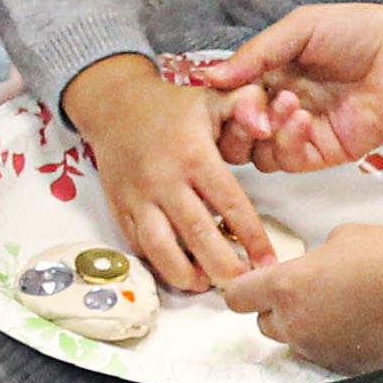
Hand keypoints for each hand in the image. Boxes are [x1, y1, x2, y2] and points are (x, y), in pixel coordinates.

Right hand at [64, 54, 273, 291]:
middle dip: (223, 267)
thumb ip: (247, 106)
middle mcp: (165, 179)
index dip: (252, 237)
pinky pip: (138, 245)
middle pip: (197, 234)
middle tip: (242, 285)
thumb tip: (268, 125)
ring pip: (161, 248)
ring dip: (186, 274)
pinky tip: (180, 269)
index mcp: (194, 155)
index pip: (230, 204)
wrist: (114, 105)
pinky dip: (159, 263)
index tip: (268, 261)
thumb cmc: (170, 107)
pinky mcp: (119, 208)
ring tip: (207, 284)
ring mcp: (138, 197)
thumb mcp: (213, 98)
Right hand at [199, 2, 382, 169]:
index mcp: (271, 72)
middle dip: (237, 122)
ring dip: (265, 131)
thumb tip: (209, 77)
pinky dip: (289, 141)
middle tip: (253, 108)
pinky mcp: (322, 152)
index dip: (224, 99)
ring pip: (257, 152)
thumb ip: (255, 54)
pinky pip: (288, 160)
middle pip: (235, 131)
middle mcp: (280, 104)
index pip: (229, 97)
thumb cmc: (360, 32)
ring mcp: (300, 132)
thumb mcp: (300, 29)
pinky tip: (303, 118)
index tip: (229, 91)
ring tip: (290, 105)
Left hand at [225, 224, 382, 372]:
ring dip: (306, 327)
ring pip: (296, 341)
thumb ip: (316, 258)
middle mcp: (294, 323)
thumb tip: (318, 268)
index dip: (241, 290)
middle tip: (305, 293)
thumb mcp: (343, 237)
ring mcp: (318, 350)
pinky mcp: (343, 366)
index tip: (250, 285)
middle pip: (264, 324)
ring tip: (338, 308)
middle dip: (277, 310)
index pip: (236, 297)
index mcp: (286, 286)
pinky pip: (325, 355)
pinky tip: (359, 324)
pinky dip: (334, 342)